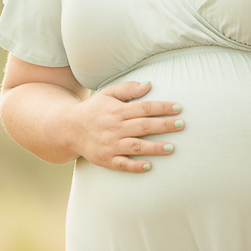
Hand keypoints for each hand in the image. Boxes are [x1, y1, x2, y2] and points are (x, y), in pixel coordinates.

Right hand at [68, 80, 183, 172]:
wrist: (68, 129)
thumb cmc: (94, 109)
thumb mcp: (108, 93)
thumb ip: (128, 89)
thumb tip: (149, 84)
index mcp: (117, 110)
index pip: (144, 108)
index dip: (162, 107)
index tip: (178, 108)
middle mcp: (115, 128)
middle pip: (143, 126)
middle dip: (164, 125)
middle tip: (181, 125)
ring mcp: (110, 145)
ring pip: (135, 146)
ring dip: (154, 148)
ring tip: (171, 148)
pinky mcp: (105, 159)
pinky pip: (122, 164)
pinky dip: (135, 166)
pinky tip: (149, 166)